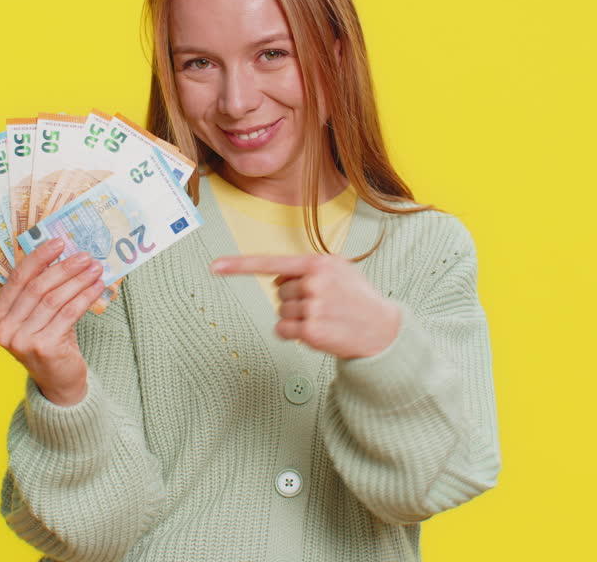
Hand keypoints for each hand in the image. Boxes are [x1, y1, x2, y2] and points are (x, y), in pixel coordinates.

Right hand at [0, 238, 107, 405]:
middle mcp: (3, 330)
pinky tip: (97, 286)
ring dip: (77, 280)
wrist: (59, 382)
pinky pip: (68, 314)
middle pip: (36, 288)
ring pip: (54, 300)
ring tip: (94, 268)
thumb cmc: (49, 341)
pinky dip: (85, 297)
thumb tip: (63, 253)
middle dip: (63, 268)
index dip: (38, 258)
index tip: (58, 242)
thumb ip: (40, 290)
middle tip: (84, 255)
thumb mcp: (37, 315)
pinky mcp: (43, 348)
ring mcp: (21, 341)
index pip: (17, 279)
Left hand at [209, 254, 401, 359]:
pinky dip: (293, 334)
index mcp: (317, 263)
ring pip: (281, 312)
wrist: (382, 329)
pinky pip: (283, 331)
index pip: (270, 263)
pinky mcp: (310, 331)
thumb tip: (279, 276)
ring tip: (324, 318)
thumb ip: (308, 267)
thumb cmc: (358, 298)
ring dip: (297, 318)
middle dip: (295, 299)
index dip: (238, 265)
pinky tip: (315, 331)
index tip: (214, 266)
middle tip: (322, 305)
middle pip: (278, 292)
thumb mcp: (340, 269)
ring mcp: (311, 307)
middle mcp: (312, 283)